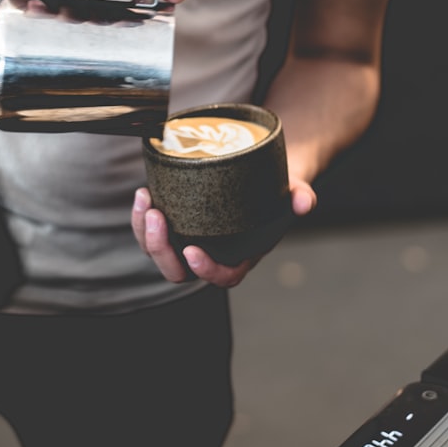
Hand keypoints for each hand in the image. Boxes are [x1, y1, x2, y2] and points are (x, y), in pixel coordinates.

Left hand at [131, 179, 316, 287]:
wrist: (263, 171)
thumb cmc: (277, 185)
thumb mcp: (293, 187)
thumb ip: (300, 195)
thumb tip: (305, 202)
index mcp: (243, 253)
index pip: (224, 276)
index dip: (207, 271)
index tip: (191, 252)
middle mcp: (214, 252)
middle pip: (180, 271)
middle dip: (161, 249)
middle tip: (157, 217)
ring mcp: (191, 239)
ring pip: (160, 253)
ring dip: (145, 232)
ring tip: (145, 200)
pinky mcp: (176, 224)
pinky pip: (153, 232)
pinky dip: (142, 217)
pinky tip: (144, 194)